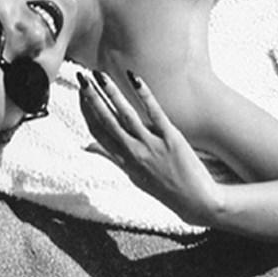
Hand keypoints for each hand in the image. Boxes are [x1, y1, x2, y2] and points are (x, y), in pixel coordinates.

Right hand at [77, 70, 221, 225]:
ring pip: (126, 115)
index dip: (86, 109)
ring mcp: (152, 145)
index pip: (97, 131)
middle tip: (81, 77)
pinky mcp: (171, 138)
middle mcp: (134, 153)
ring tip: (99, 74)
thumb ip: (111, 157)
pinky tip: (135, 79)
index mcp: (123, 161)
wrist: (196, 202)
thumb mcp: (133, 176)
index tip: (81, 91)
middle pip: (107, 121)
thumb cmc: (165, 188)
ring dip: (111, 93)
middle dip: (91, 97)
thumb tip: (87, 147)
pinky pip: (155, 112)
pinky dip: (144, 95)